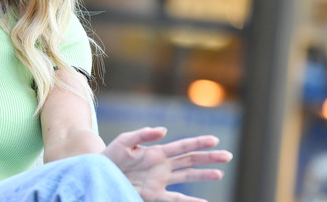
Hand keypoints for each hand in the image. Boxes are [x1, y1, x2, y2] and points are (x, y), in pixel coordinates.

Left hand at [102, 127, 232, 201]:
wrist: (99, 172)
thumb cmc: (111, 155)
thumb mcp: (124, 141)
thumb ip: (142, 134)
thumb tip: (164, 131)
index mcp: (156, 151)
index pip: (182, 146)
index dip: (198, 143)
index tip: (214, 140)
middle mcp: (162, 165)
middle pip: (190, 160)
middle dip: (209, 158)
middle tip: (227, 155)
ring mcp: (159, 180)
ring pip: (187, 177)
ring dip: (203, 175)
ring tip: (220, 174)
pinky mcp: (153, 194)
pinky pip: (175, 199)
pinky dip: (189, 201)